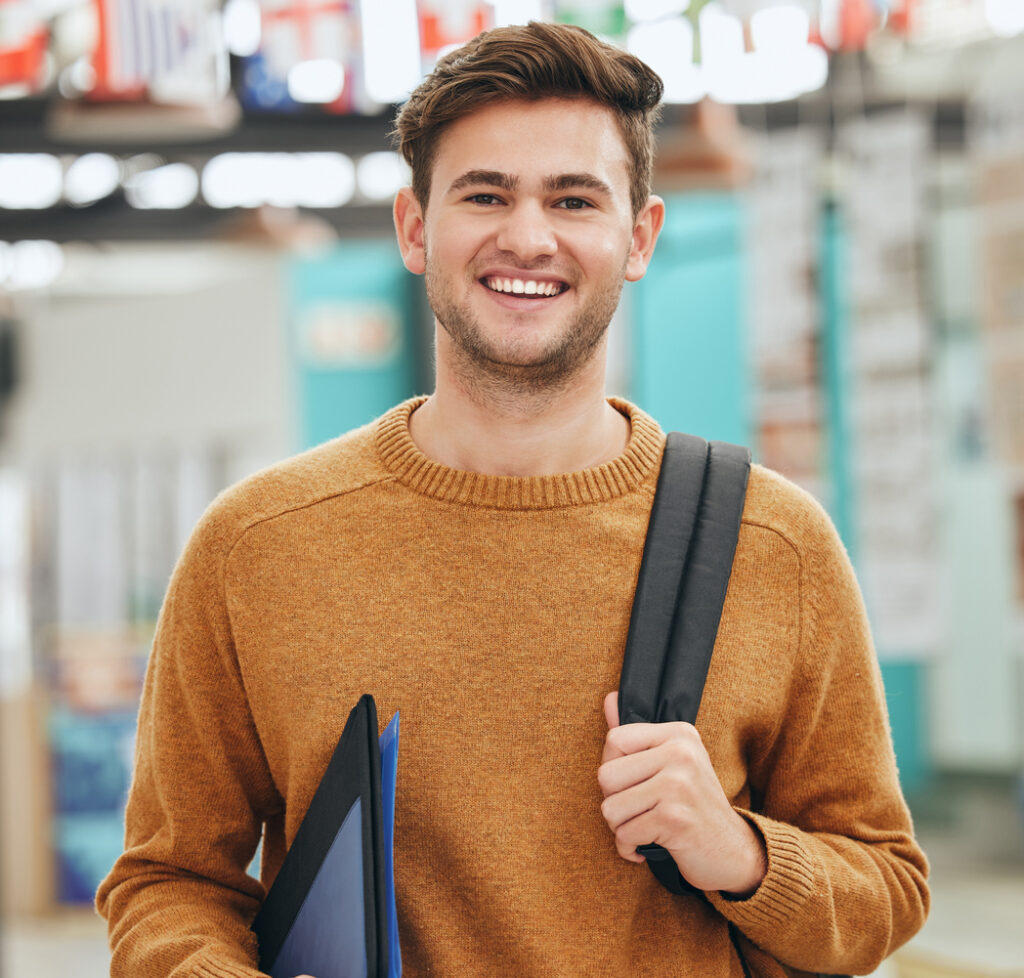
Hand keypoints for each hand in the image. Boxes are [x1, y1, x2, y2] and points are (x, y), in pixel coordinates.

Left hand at [598, 691, 766, 896]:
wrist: (733, 852)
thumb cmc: (694, 806)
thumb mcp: (672, 762)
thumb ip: (637, 735)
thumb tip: (610, 698)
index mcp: (680, 734)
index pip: (615, 739)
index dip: (612, 767)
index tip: (633, 785)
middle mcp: (681, 753)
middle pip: (606, 775)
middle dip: (614, 801)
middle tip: (641, 810)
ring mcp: (679, 785)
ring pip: (610, 808)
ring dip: (621, 827)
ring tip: (645, 827)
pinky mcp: (674, 819)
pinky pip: (624, 834)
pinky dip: (630, 848)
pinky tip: (649, 846)